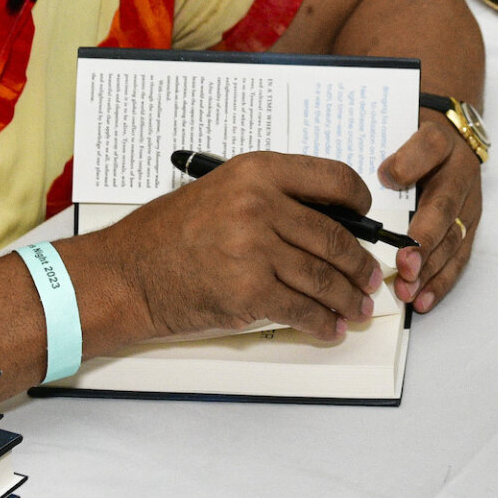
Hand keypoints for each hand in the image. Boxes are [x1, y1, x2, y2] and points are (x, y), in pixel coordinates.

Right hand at [92, 150, 383, 342]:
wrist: (128, 273)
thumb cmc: (169, 233)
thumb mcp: (222, 190)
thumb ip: (274, 198)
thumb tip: (329, 221)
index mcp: (257, 171)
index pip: (333, 178)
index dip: (359, 202)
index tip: (366, 218)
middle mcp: (259, 205)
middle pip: (334, 236)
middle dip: (359, 264)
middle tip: (369, 278)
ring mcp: (255, 250)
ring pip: (323, 278)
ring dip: (348, 298)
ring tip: (358, 307)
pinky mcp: (249, 292)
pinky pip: (302, 309)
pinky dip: (322, 322)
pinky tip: (331, 326)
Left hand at [380, 115, 479, 312]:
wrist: (452, 136)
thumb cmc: (417, 134)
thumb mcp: (408, 128)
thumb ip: (402, 149)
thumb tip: (387, 177)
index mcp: (442, 145)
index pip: (430, 148)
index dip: (410, 164)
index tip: (389, 184)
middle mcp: (461, 177)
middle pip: (445, 211)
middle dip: (425, 243)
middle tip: (404, 267)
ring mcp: (467, 207)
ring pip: (452, 241)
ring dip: (431, 269)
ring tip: (409, 292)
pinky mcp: (467, 230)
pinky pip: (457, 258)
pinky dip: (440, 282)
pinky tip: (423, 301)